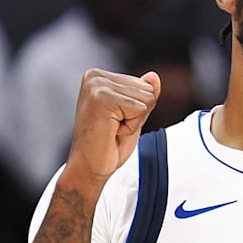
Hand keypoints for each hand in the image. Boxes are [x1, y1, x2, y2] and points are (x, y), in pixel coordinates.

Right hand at [63, 69, 160, 187]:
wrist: (88, 166)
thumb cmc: (107, 143)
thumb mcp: (132, 115)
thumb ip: (143, 93)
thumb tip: (153, 76)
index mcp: (100, 76)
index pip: (145, 85)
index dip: (138, 110)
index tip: (115, 120)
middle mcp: (96, 77)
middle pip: (148, 89)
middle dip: (138, 114)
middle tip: (114, 126)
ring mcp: (97, 86)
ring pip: (147, 99)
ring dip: (134, 121)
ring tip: (111, 128)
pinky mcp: (102, 98)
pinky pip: (140, 110)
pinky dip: (131, 126)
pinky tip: (111, 131)